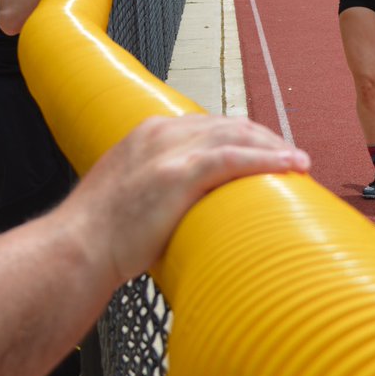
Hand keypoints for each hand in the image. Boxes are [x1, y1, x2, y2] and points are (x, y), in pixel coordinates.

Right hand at [60, 115, 309, 283]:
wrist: (74, 251)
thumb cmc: (101, 236)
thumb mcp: (132, 195)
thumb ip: (160, 187)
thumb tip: (191, 205)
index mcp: (148, 133)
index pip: (210, 124)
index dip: (245, 136)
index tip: (268, 150)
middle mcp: (160, 133)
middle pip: (230, 125)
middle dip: (266, 138)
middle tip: (291, 157)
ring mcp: (169, 151)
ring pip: (238, 136)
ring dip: (275, 147)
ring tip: (300, 162)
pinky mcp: (179, 174)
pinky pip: (236, 158)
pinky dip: (269, 159)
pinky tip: (292, 165)